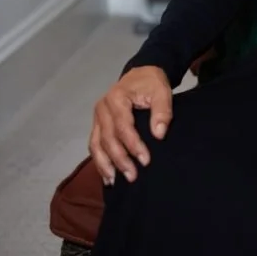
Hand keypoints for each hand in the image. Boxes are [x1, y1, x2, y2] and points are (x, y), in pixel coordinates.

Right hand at [89, 66, 172, 184]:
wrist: (140, 74)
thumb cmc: (151, 83)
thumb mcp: (162, 91)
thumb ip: (162, 111)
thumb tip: (160, 134)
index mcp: (116, 98)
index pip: (123, 126)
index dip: (133, 145)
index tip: (146, 160)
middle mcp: (102, 108)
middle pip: (107, 138)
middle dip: (119, 159)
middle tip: (133, 176)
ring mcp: (97, 117)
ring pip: (96, 144)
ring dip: (105, 164)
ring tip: (115, 181)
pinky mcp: (97, 124)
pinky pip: (94, 144)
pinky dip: (99, 160)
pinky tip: (107, 175)